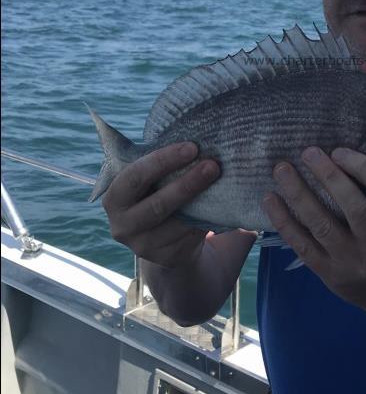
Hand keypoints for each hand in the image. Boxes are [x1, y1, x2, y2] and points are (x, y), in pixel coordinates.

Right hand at [102, 142, 219, 268]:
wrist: (165, 237)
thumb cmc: (159, 193)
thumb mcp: (151, 180)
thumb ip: (161, 165)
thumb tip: (197, 136)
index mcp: (115, 198)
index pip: (134, 177)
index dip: (162, 160)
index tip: (192, 147)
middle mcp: (122, 225)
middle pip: (157, 205)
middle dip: (187, 184)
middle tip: (213, 165)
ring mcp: (143, 245)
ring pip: (177, 223)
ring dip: (203, 201)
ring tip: (223, 182)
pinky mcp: (167, 257)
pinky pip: (190, 235)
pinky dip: (207, 218)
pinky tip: (223, 204)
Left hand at [262, 147, 365, 312]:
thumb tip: (339, 158)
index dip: (363, 168)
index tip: (339, 151)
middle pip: (355, 208)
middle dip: (330, 177)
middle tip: (308, 152)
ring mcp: (351, 262)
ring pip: (322, 225)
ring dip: (299, 195)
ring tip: (282, 170)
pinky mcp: (328, 273)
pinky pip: (302, 245)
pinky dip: (284, 221)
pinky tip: (270, 199)